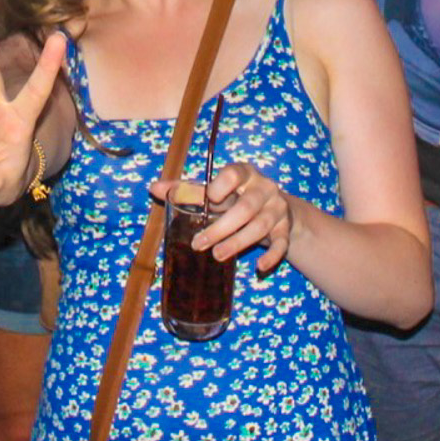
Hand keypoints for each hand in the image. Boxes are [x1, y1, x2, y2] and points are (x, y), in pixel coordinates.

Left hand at [155, 160, 295, 273]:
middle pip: (246, 207)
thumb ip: (188, 190)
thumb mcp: (216, 191)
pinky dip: (272, 256)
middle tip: (198, 244)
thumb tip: (154, 188)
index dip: (221, 185)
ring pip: (260, 226)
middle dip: (221, 227)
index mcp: (244, 173)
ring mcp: (277, 208)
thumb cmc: (237, 196)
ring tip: (217, 255)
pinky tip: (259, 267)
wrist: (275, 207)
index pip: (234, 173)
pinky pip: (281, 243)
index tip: (208, 199)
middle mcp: (264, 188)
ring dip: (238, 242)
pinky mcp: (285, 228)